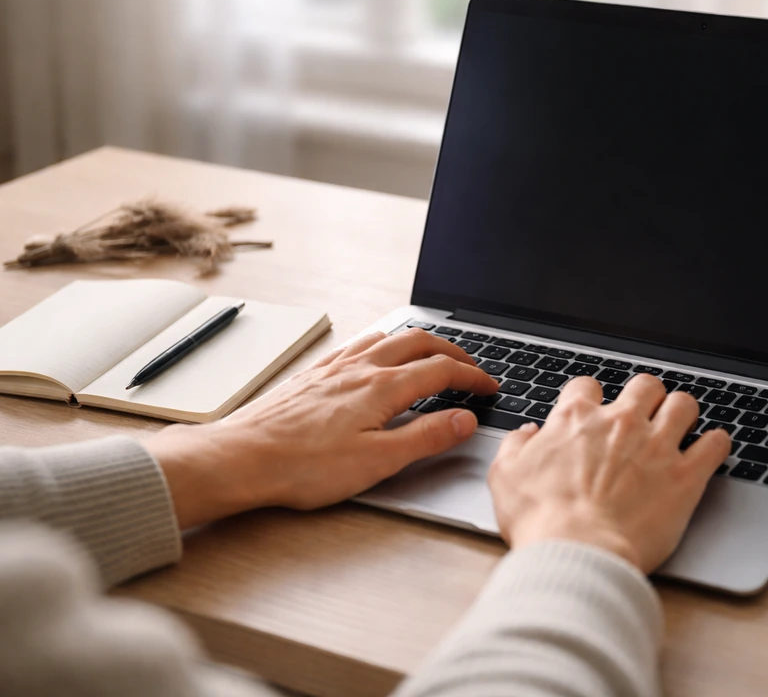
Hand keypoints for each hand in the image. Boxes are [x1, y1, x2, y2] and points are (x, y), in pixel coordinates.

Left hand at [145, 328, 497, 528]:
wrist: (242, 457)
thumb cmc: (303, 466)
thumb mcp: (377, 462)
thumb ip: (425, 437)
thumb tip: (464, 420)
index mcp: (382, 387)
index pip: (442, 371)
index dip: (473, 377)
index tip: (489, 386)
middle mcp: (360, 367)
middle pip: (419, 341)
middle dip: (453, 350)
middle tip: (471, 367)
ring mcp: (335, 366)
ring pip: (388, 336)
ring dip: (420, 340)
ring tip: (433, 354)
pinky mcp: (314, 373)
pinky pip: (360, 343)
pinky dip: (385, 342)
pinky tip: (378, 355)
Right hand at [487, 375, 729, 572]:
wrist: (578, 552)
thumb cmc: (541, 520)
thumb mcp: (505, 477)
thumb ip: (516, 446)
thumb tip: (527, 434)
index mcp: (576, 420)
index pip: (587, 385)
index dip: (590, 397)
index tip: (593, 411)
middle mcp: (620, 424)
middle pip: (644, 385)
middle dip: (645, 396)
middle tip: (644, 414)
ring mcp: (656, 447)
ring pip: (683, 404)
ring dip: (682, 412)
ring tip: (681, 424)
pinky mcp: (685, 476)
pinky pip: (715, 445)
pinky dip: (716, 443)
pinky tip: (712, 448)